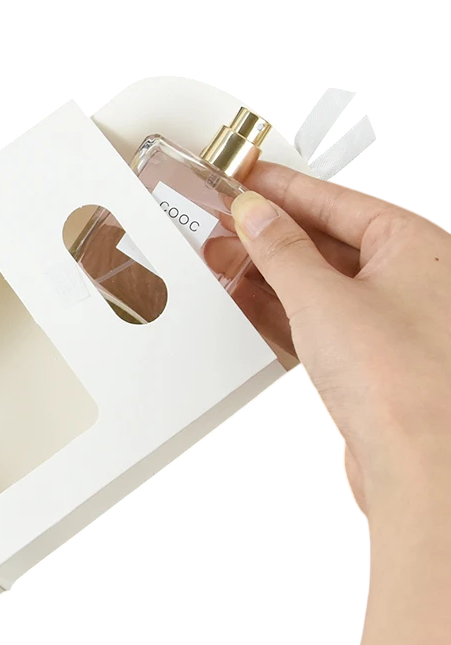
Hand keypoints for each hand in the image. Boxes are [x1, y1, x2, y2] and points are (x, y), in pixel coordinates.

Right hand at [229, 164, 450, 644]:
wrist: (419, 468)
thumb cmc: (401, 384)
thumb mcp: (321, 297)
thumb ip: (281, 250)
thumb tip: (257, 214)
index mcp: (417, 247)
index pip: (336, 201)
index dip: (285, 187)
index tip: (247, 176)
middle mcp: (412, 280)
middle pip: (328, 240)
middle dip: (273, 232)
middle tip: (227, 219)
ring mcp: (392, 322)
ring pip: (321, 282)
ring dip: (273, 273)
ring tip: (227, 258)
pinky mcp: (372, 360)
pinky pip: (320, 319)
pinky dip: (284, 309)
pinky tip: (251, 302)